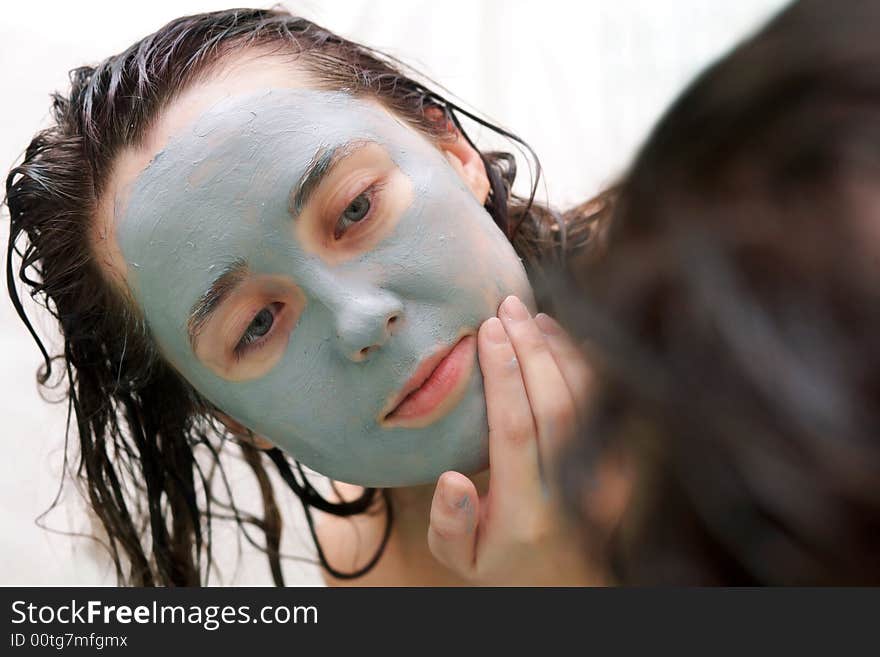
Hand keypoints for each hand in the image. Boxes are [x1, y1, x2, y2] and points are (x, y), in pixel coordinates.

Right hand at [427, 295, 595, 584]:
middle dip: (530, 349)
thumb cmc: (502, 566)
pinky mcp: (622, 469)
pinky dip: (590, 368)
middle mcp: (572, 493)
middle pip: (555, 406)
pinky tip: (568, 339)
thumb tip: (450, 479)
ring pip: (589, 401)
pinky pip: (610, 408)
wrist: (565, 588)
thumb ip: (449, 525)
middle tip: (507, 307)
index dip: (502, 375)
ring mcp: (605, 480)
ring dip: (560, 352)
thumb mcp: (459, 560)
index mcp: (525, 513)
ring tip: (533, 315)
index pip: (515, 430)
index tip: (486, 332)